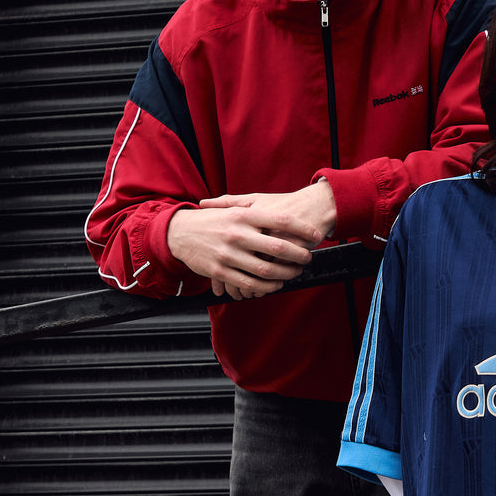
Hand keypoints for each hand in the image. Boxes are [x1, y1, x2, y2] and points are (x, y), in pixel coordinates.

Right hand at [166, 182, 336, 299]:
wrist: (178, 232)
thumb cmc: (212, 220)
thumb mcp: (232, 208)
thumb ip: (256, 210)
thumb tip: (286, 216)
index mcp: (243, 214)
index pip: (281, 220)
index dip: (302, 228)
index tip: (317, 235)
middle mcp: (237, 233)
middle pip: (277, 246)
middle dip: (298, 255)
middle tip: (308, 258)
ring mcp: (228, 254)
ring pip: (266, 269)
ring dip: (286, 273)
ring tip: (296, 272)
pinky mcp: (220, 271)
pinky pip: (249, 283)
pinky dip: (267, 286)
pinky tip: (276, 284)